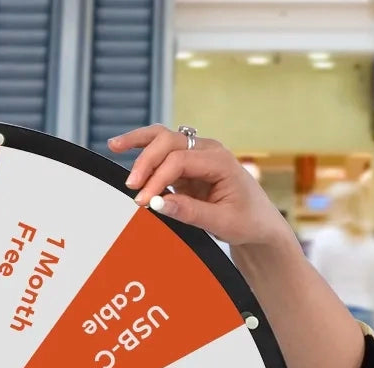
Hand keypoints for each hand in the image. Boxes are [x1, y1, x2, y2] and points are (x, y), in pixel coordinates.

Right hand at [108, 125, 290, 247]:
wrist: (259, 222)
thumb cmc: (247, 221)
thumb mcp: (221, 222)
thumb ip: (189, 212)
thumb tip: (157, 204)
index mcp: (220, 161)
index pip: (179, 161)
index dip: (157, 179)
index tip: (142, 202)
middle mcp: (208, 151)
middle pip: (168, 142)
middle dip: (146, 162)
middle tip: (131, 186)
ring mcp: (197, 156)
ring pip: (163, 138)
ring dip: (139, 143)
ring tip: (115, 146)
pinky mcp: (187, 166)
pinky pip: (162, 152)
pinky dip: (142, 149)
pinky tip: (123, 147)